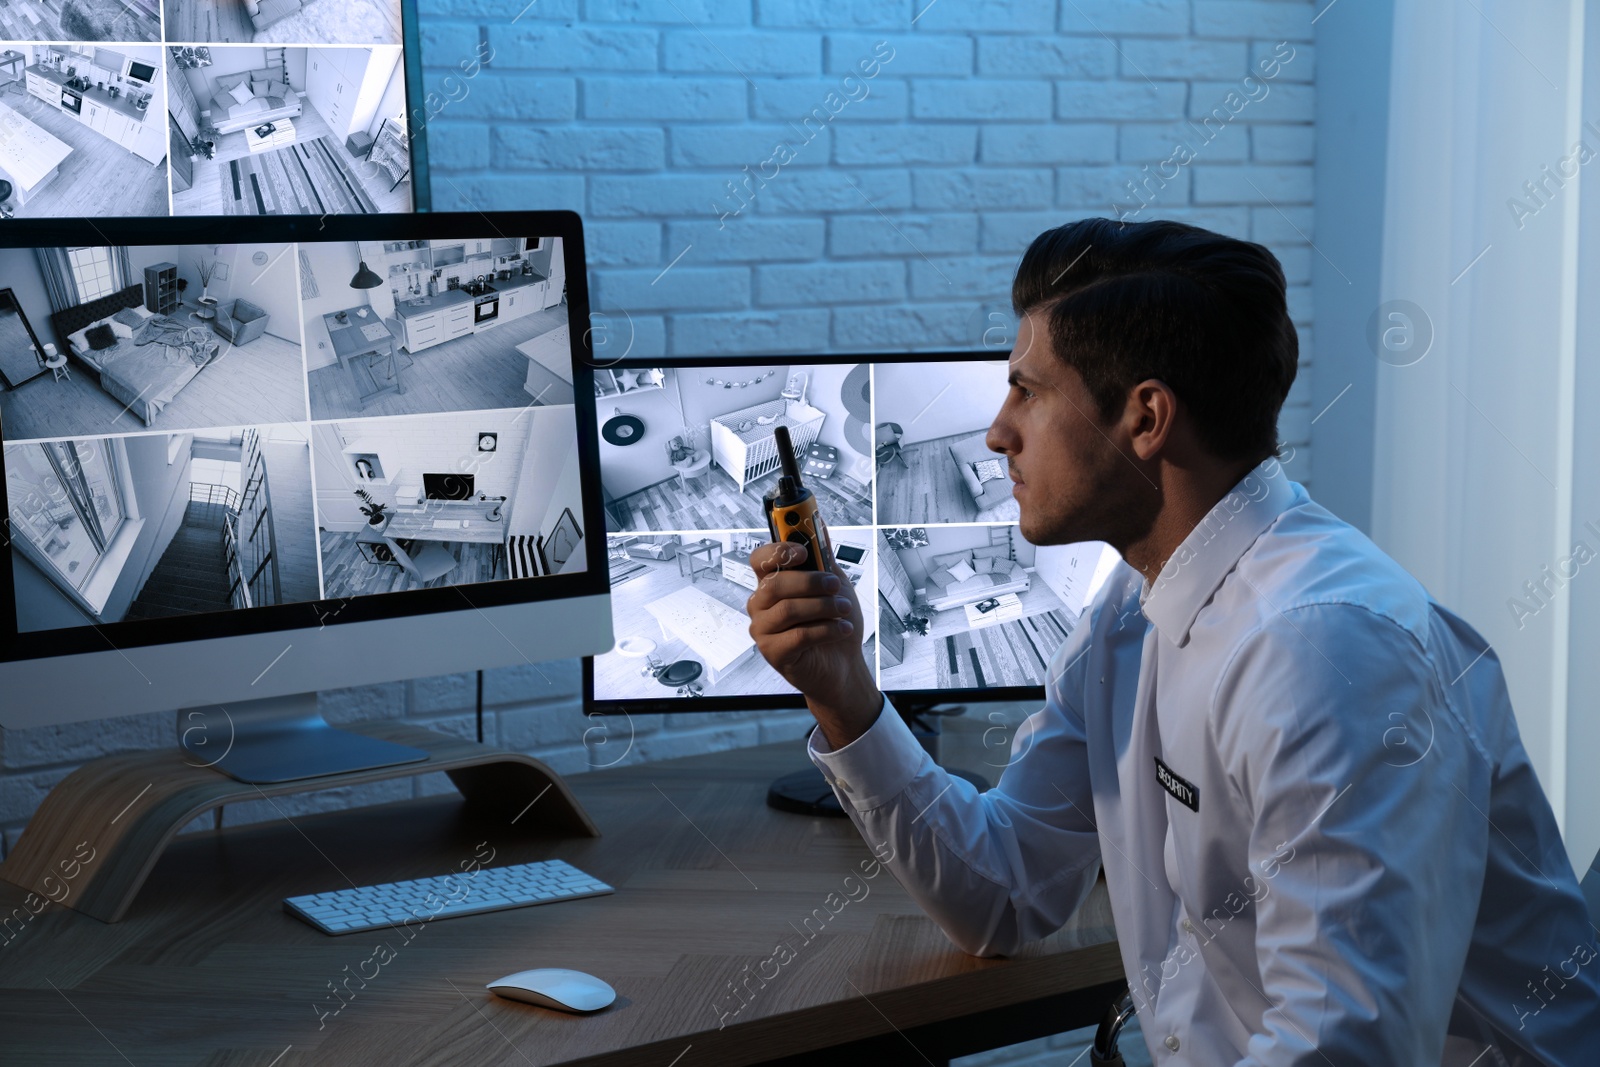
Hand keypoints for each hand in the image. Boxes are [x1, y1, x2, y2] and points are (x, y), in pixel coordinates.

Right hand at [746, 542, 881, 747]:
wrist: (843, 665)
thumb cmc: (834, 622)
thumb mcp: (834, 583)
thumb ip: (822, 555)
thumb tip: (817, 520)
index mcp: (772, 583)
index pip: (760, 559)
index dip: (777, 550)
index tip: (803, 551)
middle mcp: (761, 605)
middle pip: (774, 584)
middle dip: (810, 582)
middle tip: (835, 586)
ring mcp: (764, 630)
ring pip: (787, 610)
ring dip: (823, 607)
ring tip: (844, 610)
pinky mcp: (773, 653)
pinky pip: (797, 636)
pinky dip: (826, 630)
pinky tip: (843, 629)